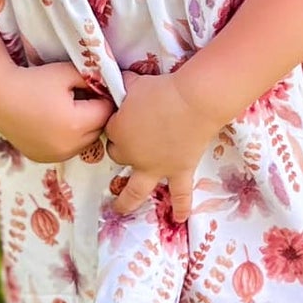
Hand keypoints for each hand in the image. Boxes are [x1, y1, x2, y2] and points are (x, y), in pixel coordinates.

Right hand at [0, 61, 113, 162]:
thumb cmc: (34, 80)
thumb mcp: (68, 73)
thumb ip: (94, 79)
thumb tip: (111, 85)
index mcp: (77, 123)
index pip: (107, 112)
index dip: (103, 98)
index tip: (94, 89)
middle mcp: (69, 145)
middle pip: (99, 130)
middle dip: (96, 115)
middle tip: (83, 98)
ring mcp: (56, 155)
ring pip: (85, 143)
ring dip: (84, 129)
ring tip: (68, 110)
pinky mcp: (44, 158)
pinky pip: (67, 150)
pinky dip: (68, 139)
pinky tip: (55, 123)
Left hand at [102, 71, 223, 223]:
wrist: (191, 100)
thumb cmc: (161, 88)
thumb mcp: (134, 83)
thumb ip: (123, 87)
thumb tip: (118, 85)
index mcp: (118, 131)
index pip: (110, 130)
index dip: (117, 122)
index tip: (126, 114)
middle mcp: (132, 154)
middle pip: (117, 156)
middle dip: (121, 149)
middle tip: (133, 140)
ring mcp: (155, 166)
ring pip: (134, 190)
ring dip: (126, 202)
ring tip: (120, 210)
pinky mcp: (179, 170)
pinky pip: (180, 193)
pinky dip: (181, 206)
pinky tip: (180, 219)